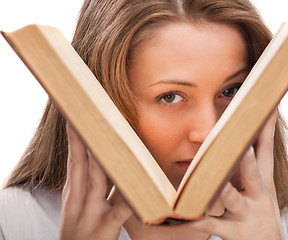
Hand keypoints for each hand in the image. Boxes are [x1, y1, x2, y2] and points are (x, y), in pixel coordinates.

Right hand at [59, 123, 131, 239]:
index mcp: (73, 194)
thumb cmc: (82, 231)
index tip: (76, 117)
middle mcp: (78, 202)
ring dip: (101, 160)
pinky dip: (127, 197)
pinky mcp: (106, 228)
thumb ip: (93, 184)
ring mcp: (91, 215)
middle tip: (87, 117)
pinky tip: (135, 184)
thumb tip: (105, 160)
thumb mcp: (79, 207)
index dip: (74, 139)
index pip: (73, 161)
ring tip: (107, 139)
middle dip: (82, 141)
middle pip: (80, 166)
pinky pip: (119, 210)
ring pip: (96, 182)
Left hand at [190, 111, 282, 239]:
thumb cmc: (259, 209)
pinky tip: (185, 216)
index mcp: (263, 180)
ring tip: (217, 183)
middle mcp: (258, 195)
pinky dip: (197, 221)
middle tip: (241, 145)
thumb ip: (251, 163)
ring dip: (226, 191)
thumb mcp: (262, 186)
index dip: (265, 128)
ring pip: (233, 199)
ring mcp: (247, 214)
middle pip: (253, 172)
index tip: (265, 107)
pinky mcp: (234, 232)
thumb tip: (243, 138)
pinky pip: (211, 226)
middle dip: (247, 159)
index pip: (265, 149)